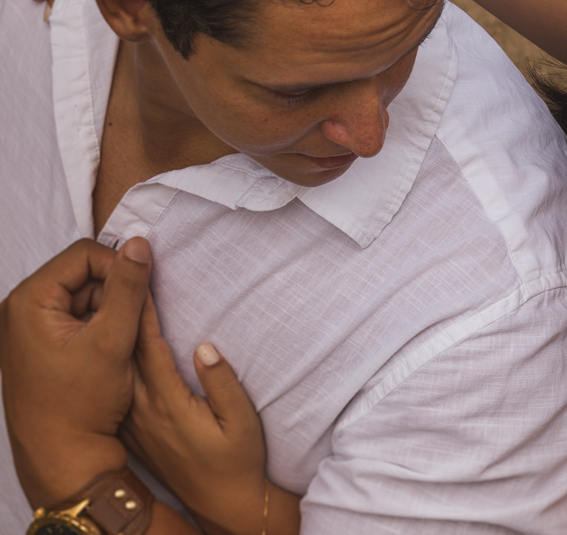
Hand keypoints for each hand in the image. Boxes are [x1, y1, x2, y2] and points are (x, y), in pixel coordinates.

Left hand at [0, 238, 151, 508]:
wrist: (62, 455)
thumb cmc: (79, 404)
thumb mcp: (113, 340)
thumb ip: (128, 288)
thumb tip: (140, 245)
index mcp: (29, 301)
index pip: (84, 254)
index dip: (119, 268)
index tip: (141, 295)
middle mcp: (22, 309)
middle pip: (84, 274)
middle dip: (115, 294)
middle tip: (129, 327)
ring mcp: (30, 327)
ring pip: (85, 296)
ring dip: (111, 313)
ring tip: (119, 346)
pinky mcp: (41, 344)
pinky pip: (78, 318)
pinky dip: (101, 329)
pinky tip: (109, 354)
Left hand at [122, 297, 268, 534]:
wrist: (219, 502)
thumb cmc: (236, 461)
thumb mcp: (241, 422)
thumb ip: (223, 383)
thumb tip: (205, 346)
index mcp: (167, 402)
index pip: (148, 344)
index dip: (142, 308)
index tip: (141, 276)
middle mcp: (142, 409)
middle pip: (124, 350)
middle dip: (121, 310)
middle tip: (122, 273)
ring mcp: (134, 420)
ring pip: (116, 366)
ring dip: (114, 331)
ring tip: (116, 298)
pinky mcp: (134, 428)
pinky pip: (117, 383)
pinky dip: (114, 356)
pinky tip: (116, 340)